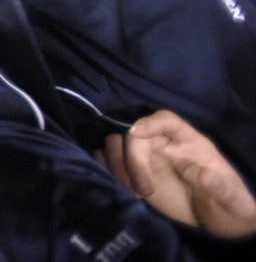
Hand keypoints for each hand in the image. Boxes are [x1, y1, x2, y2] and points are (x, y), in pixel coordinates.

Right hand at [100, 110, 255, 238]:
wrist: (217, 222)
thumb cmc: (229, 207)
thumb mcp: (234, 202)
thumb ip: (222, 189)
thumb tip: (204, 174)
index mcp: (190, 142)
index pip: (166, 120)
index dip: (150, 123)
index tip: (135, 132)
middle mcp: (164, 144)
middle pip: (134, 134)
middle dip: (132, 158)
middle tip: (144, 190)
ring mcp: (146, 157)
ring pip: (116, 143)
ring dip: (117, 165)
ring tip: (134, 193)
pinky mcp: (132, 172)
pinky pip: (108, 159)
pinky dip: (108, 169)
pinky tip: (123, 189)